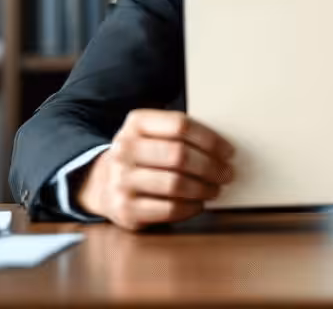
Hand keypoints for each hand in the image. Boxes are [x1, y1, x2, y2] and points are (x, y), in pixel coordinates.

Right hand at [76, 109, 235, 230]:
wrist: (103, 183)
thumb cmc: (142, 156)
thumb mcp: (152, 134)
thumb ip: (179, 134)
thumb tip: (223, 148)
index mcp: (136, 123)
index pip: (180, 125)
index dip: (210, 139)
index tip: (228, 151)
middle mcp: (124, 149)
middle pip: (179, 155)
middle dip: (211, 166)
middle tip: (227, 173)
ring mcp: (122, 180)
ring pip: (175, 183)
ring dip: (204, 188)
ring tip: (215, 189)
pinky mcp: (125, 209)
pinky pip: (169, 209)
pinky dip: (191, 207)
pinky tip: (199, 203)